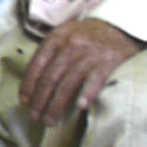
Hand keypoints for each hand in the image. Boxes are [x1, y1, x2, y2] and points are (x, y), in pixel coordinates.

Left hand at [21, 17, 143, 126]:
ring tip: (50, 121)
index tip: (24, 102)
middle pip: (50, 78)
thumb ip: (50, 53)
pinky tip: (80, 107)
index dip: (28, 85)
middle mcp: (71, 45)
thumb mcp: (66, 35)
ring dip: (57, 105)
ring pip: (68, 84)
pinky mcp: (109, 62)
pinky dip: (87, 94)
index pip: (37, 65)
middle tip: (35, 117)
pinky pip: (95, 81)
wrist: (122, 26)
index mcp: (56, 38)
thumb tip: (32, 83)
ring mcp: (90, 54)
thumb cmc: (88, 36)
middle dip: (40, 101)